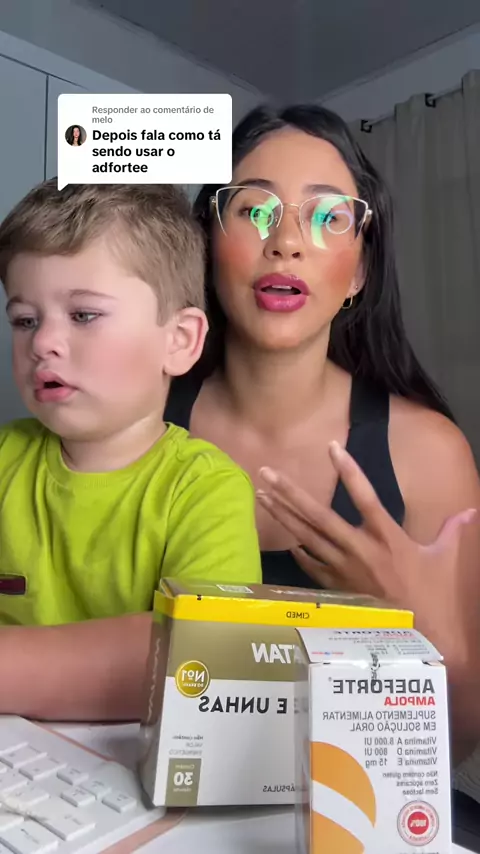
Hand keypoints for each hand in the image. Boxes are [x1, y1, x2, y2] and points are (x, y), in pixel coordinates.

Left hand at [256, 441, 476, 618]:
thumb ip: (453, 532)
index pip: (365, 496)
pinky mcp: (335, 588)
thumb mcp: (445, 560)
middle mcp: (359, 550)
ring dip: (282, 515)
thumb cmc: (434, 597)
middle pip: (318, 516)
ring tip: (262, 495)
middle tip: (266, 473)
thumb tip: (471, 512)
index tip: (331, 447)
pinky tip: (286, 538)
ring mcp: (343, 570)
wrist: (421, 638)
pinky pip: (310, 565)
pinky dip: (298, 550)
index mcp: (387, 537)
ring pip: (306, 537)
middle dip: (290, 492)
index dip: (348, 471)